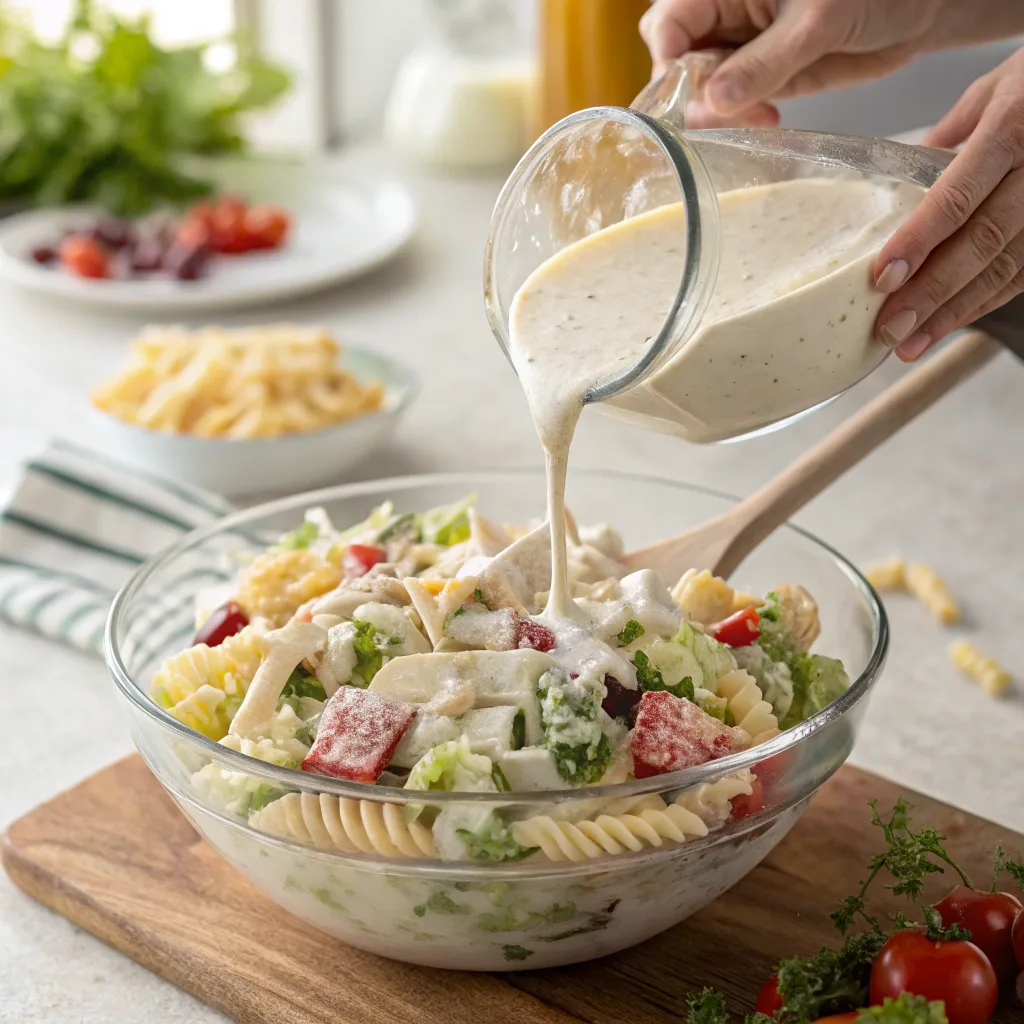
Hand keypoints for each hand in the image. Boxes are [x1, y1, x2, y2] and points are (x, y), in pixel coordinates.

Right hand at [639, 0, 945, 126]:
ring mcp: (740, 49)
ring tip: (761, 116)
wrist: (922, 7)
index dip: (668, 61)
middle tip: (728, 112)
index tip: (689, 94)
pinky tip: (767, 119)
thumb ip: (764, 61)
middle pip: (675, 59)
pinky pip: (730, 104)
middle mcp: (725, 15)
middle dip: (691, 93)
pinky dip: (740, 120)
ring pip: (699, 88)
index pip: (668, 24)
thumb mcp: (817, 21)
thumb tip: (714, 100)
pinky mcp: (760, 77)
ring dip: (718, 113)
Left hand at [875, 47, 1023, 358]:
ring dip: (955, 312)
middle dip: (932, 293)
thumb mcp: (993, 89)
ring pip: (1007, 267)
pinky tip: (948, 324)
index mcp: (1012, 126)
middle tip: (889, 329)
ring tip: (910, 343)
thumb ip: (946, 136)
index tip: (882, 277)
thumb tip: (895, 179)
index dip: (920, 241)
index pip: (959, 194)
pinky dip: (985, 302)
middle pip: (982, 242)